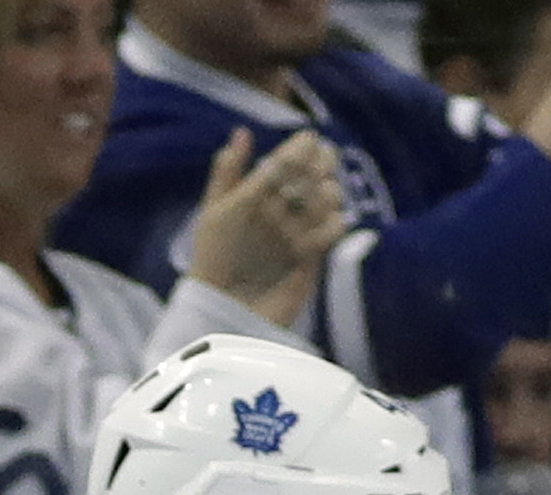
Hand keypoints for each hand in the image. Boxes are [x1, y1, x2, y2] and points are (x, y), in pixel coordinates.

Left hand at [185, 127, 351, 328]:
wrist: (226, 307)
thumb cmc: (215, 258)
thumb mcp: (218, 212)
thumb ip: (230, 173)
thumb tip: (241, 131)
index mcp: (260, 193)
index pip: (292, 159)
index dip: (303, 148)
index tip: (306, 144)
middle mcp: (284, 207)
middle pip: (318, 172)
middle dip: (321, 166)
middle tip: (311, 175)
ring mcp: (301, 229)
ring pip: (331, 197)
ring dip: (326, 194)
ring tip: (313, 204)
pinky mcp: (314, 254)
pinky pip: (335, 229)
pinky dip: (331, 226)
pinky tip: (317, 233)